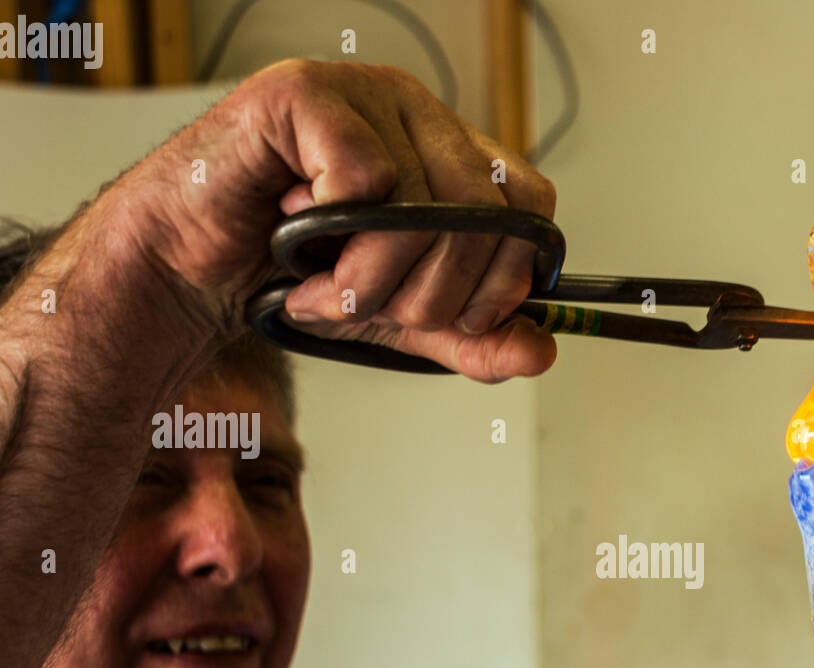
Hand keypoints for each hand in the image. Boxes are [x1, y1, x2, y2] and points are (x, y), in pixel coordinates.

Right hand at [122, 59, 555, 382]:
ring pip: (425, 209)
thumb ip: (475, 340)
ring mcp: (366, 95)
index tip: (456, 321)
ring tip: (327, 292)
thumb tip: (542, 349)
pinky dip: (334, 241)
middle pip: (484, 218)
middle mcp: (420, 115)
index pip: (530, 210)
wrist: (194, 271)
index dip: (505, 280)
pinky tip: (297, 245)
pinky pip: (366, 178)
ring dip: (373, 282)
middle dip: (431, 297)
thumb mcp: (405, 322)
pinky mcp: (308, 94)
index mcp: (454, 157)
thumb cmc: (298, 278)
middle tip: (371, 310)